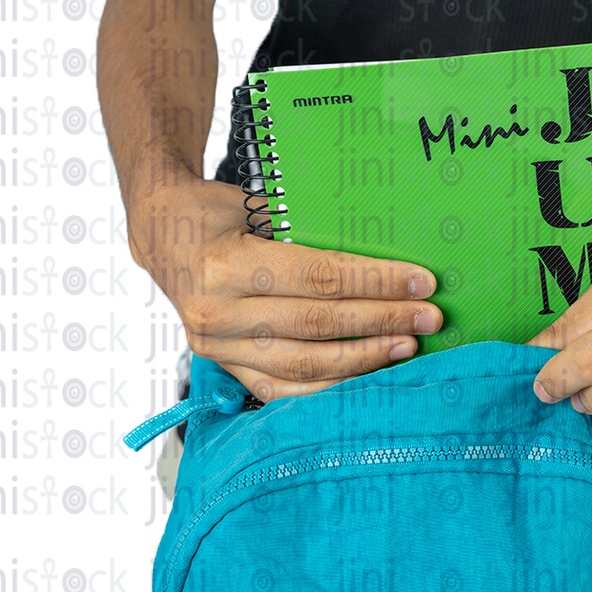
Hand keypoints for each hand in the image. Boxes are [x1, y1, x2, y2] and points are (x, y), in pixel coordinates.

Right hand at [127, 176, 443, 401]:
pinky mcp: (224, 366)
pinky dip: (327, 387)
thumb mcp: (253, 203)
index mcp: (225, 264)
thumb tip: (382, 249)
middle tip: (428, 318)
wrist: (163, 238)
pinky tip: (365, 376)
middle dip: (381, 321)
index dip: (374, 282)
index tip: (421, 282)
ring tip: (406, 347)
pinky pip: (281, 388)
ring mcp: (218, 346)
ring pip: (304, 363)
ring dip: (363, 358)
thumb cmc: (215, 213)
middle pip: (318, 323)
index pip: (317, 278)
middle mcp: (218, 312)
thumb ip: (307, 229)